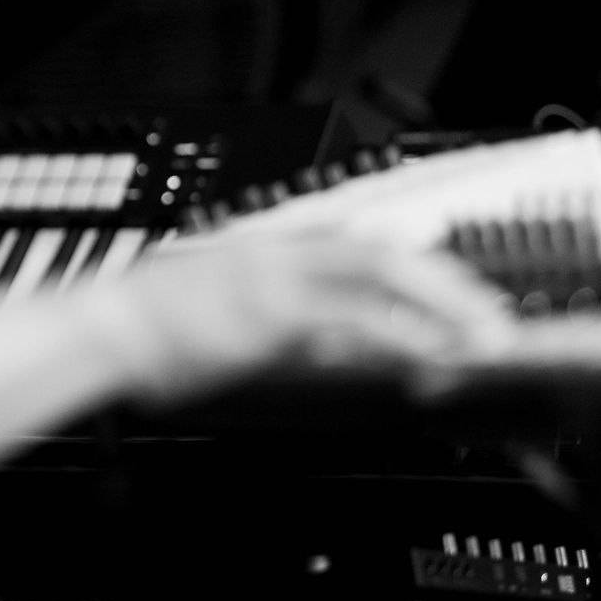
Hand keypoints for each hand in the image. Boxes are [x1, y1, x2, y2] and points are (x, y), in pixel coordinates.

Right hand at [119, 233, 512, 402]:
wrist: (109, 327)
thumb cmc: (145, 325)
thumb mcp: (213, 301)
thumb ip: (269, 315)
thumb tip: (314, 339)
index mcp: (267, 249)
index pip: (358, 245)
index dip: (414, 266)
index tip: (453, 289)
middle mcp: (282, 254)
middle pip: (385, 253)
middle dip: (447, 283)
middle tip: (491, 314)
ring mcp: (280, 281)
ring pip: (382, 278)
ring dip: (441, 307)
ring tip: (483, 336)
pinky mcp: (275, 315)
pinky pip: (356, 322)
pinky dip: (401, 337)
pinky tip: (431, 355)